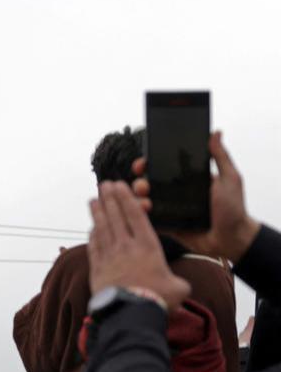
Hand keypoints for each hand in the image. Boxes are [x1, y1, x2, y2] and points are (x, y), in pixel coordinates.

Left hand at [88, 181, 190, 307]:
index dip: (127, 199)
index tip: (120, 186)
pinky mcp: (97, 269)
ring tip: (93, 200)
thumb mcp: (178, 288)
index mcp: (147, 246)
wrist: (130, 314)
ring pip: (102, 228)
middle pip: (116, 216)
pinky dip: (92, 235)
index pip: (135, 216)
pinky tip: (91, 228)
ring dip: (97, 212)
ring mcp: (109, 256)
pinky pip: (93, 247)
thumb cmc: (157, 299)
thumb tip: (179, 284)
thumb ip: (178, 280)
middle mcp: (126, 247)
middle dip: (109, 199)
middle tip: (104, 185)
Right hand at [133, 132, 259, 261]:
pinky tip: (143, 213)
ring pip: (144, 201)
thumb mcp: (229, 179)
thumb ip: (221, 157)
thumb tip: (216, 132)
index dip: (149, 163)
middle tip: (142, 185)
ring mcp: (170, 209)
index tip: (143, 163)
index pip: (163, 167)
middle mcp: (175, 193)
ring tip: (144, 201)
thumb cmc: (234, 209)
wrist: (231, 239)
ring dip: (137, 199)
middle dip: (139, 182)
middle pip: (148, 183)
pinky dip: (142, 216)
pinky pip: (149, 220)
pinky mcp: (167, 226)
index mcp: (187, 179)